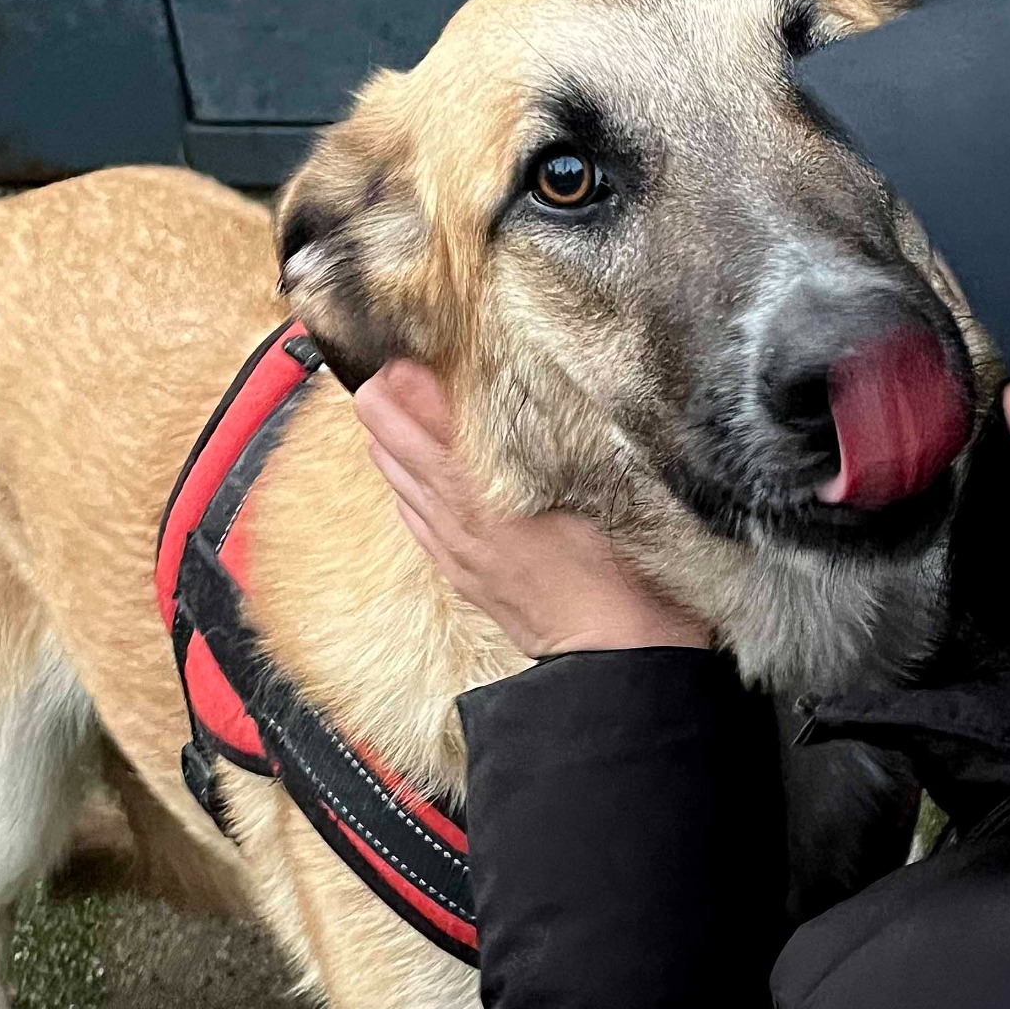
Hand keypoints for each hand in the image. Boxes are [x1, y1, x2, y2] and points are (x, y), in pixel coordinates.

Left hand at [353, 361, 710, 658]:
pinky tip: (419, 474)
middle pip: (390, 444)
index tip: (414, 354)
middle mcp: (455, 517)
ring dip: (395, 442)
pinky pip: (414, 520)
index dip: (405, 379)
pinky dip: (408, 487)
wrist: (616, 654)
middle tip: (404, 372)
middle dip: (388, 403)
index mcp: (483, 489)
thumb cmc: (621, 569)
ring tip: (407, 411)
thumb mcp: (596, 486)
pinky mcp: (462, 574)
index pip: (413, 418)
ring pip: (396, 481)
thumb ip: (549, 434)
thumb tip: (514, 387)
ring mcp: (453, 549)